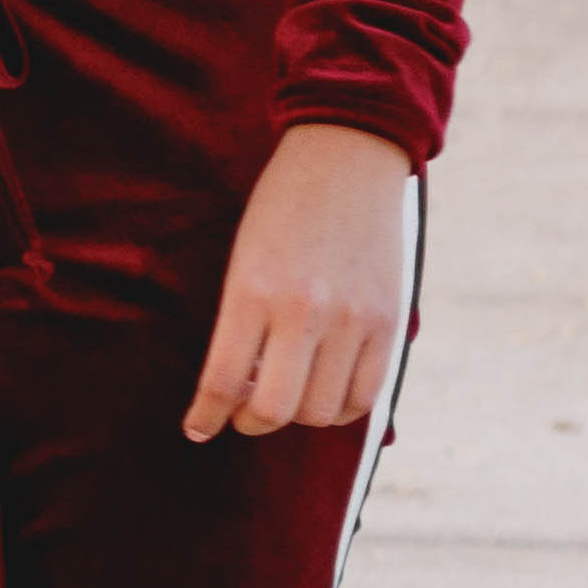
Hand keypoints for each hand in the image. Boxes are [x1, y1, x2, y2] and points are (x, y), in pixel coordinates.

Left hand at [186, 123, 415, 442]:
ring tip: (281, 398)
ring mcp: (353, 321)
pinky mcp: (390, 323)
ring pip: (321, 410)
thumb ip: (242, 320)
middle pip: (274, 408)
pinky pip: (367, 396)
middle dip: (248, 422)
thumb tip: (235, 387)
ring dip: (295, 417)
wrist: (345, 159)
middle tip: (239, 414)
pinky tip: (321, 395)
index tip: (197, 428)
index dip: (207, 414)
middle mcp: (304, 311)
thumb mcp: (243, 257)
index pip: (222, 378)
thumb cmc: (280, 208)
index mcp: (252, 291)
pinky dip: (340, 409)